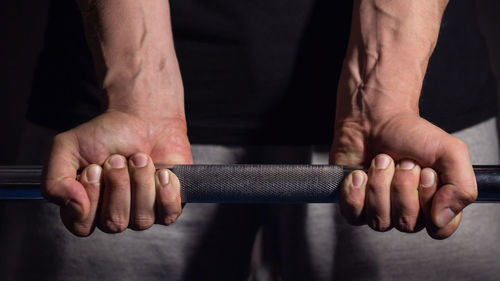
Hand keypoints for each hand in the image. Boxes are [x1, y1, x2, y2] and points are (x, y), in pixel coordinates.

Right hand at [42, 111, 192, 235]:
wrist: (143, 118)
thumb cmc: (105, 134)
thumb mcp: (67, 147)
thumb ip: (55, 181)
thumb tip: (76, 208)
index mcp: (84, 207)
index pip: (82, 225)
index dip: (91, 195)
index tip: (95, 167)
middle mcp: (112, 216)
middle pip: (115, 222)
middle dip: (119, 184)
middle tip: (119, 158)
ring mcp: (141, 214)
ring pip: (142, 219)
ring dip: (141, 182)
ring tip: (140, 158)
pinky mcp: (167, 207)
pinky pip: (168, 214)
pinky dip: (166, 190)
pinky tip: (162, 172)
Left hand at [330, 112, 476, 238]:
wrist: (374, 118)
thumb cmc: (411, 134)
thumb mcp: (450, 152)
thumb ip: (462, 187)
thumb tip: (441, 219)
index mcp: (435, 204)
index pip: (438, 229)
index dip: (430, 203)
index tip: (427, 174)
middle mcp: (408, 212)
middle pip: (406, 223)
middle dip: (402, 186)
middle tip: (404, 161)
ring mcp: (380, 210)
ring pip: (380, 221)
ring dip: (379, 185)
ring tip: (382, 160)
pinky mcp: (355, 205)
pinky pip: (355, 215)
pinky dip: (356, 191)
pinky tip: (360, 173)